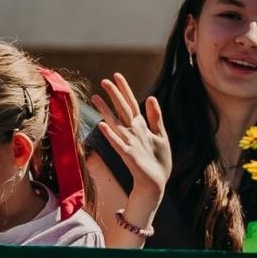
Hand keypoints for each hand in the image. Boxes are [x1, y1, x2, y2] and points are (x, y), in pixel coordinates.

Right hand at [95, 73, 170, 200]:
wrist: (156, 182)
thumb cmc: (157, 161)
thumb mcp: (160, 135)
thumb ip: (156, 117)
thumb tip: (150, 97)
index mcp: (140, 126)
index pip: (130, 104)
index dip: (124, 90)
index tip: (117, 75)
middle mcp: (132, 132)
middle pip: (122, 110)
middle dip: (114, 95)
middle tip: (104, 80)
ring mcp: (129, 143)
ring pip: (116, 124)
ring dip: (105, 111)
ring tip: (96, 98)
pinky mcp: (129, 155)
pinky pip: (118, 143)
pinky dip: (111, 135)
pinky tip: (102, 125)